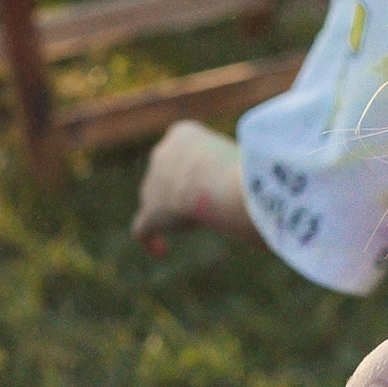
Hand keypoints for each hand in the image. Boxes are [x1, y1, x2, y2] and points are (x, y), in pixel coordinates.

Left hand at [134, 117, 259, 248]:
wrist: (216, 181)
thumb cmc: (240, 166)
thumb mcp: (240, 155)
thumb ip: (232, 169)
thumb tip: (245, 190)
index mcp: (182, 135)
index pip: (185, 150)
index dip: (197, 167)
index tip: (213, 180)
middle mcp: (161, 154)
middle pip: (168, 175)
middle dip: (183, 190)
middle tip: (211, 202)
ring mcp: (151, 183)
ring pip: (156, 200)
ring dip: (174, 213)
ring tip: (200, 221)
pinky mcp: (150, 211)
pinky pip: (143, 228)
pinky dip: (150, 239)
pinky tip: (162, 251)